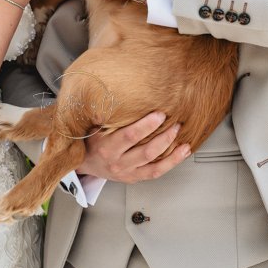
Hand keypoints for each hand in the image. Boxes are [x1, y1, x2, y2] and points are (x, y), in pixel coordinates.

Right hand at [75, 111, 190, 182]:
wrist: (84, 164)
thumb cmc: (90, 140)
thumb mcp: (93, 125)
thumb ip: (107, 113)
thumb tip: (123, 90)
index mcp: (106, 147)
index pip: (129, 136)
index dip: (146, 126)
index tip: (159, 114)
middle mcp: (117, 162)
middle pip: (145, 152)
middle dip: (164, 137)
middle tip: (176, 124)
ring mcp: (127, 173)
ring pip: (153, 165)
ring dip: (171, 151)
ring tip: (183, 138)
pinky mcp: (134, 178)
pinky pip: (156, 172)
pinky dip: (171, 163)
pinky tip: (182, 152)